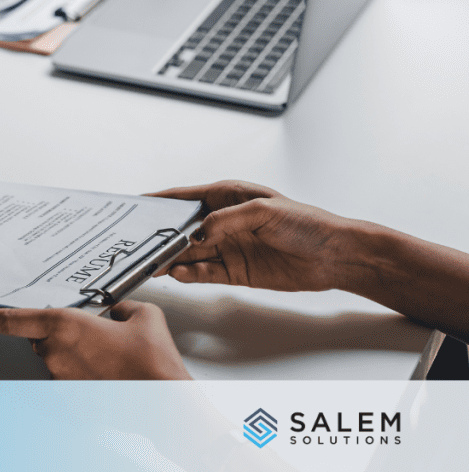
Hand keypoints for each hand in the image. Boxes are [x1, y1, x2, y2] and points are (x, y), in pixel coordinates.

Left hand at [0, 302, 189, 379]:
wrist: (165, 402)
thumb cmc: (153, 361)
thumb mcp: (143, 315)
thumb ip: (121, 306)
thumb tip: (116, 311)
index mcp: (65, 326)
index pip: (12, 320)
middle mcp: (56, 353)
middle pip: (43, 338)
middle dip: (66, 335)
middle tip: (102, 338)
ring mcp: (62, 378)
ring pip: (59, 358)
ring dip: (80, 355)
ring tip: (115, 359)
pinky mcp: (72, 397)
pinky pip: (72, 378)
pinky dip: (89, 374)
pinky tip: (114, 375)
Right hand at [147, 180, 357, 291]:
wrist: (334, 256)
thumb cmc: (308, 224)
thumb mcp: (264, 211)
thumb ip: (226, 220)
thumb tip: (198, 233)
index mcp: (227, 197)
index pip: (184, 198)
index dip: (159, 202)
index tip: (135, 206)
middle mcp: (223, 222)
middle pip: (181, 229)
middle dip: (160, 236)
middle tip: (139, 244)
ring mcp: (226, 247)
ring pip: (188, 254)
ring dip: (171, 259)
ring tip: (153, 263)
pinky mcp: (233, 271)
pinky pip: (203, 273)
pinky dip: (189, 274)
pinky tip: (180, 274)